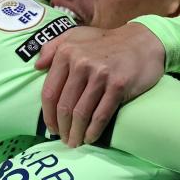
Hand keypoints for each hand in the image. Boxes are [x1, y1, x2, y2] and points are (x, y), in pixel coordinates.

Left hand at [35, 22, 164, 146]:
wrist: (142, 42)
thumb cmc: (106, 42)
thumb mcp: (76, 36)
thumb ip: (52, 47)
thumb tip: (36, 66)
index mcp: (67, 53)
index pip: (49, 92)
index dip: (48, 115)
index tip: (51, 128)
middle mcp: (81, 63)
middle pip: (64, 106)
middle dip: (62, 128)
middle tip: (64, 140)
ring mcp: (100, 74)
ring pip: (81, 113)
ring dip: (76, 132)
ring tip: (75, 142)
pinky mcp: (118, 85)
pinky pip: (101, 114)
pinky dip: (94, 130)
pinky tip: (90, 138)